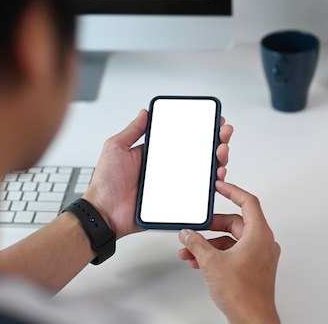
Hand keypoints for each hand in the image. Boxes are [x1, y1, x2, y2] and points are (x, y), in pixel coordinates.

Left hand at [83, 109, 233, 238]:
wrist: (104, 214)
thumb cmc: (106, 184)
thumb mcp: (116, 148)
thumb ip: (132, 130)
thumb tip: (144, 113)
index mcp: (156, 155)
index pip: (183, 139)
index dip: (200, 130)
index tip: (213, 120)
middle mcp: (168, 169)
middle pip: (199, 154)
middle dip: (216, 142)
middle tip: (223, 134)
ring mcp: (173, 185)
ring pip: (203, 173)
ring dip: (218, 161)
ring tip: (221, 152)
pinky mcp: (176, 202)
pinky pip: (198, 196)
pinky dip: (211, 187)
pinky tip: (217, 176)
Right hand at [178, 181, 280, 323]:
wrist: (252, 320)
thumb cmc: (244, 294)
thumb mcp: (211, 262)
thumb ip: (197, 243)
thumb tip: (188, 234)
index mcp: (259, 234)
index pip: (248, 202)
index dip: (232, 191)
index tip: (220, 185)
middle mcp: (263, 243)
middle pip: (236, 222)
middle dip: (212, 226)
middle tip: (196, 227)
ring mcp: (260, 256)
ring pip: (232, 240)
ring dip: (210, 244)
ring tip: (191, 250)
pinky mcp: (254, 268)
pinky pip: (234, 253)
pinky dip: (218, 254)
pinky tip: (200, 261)